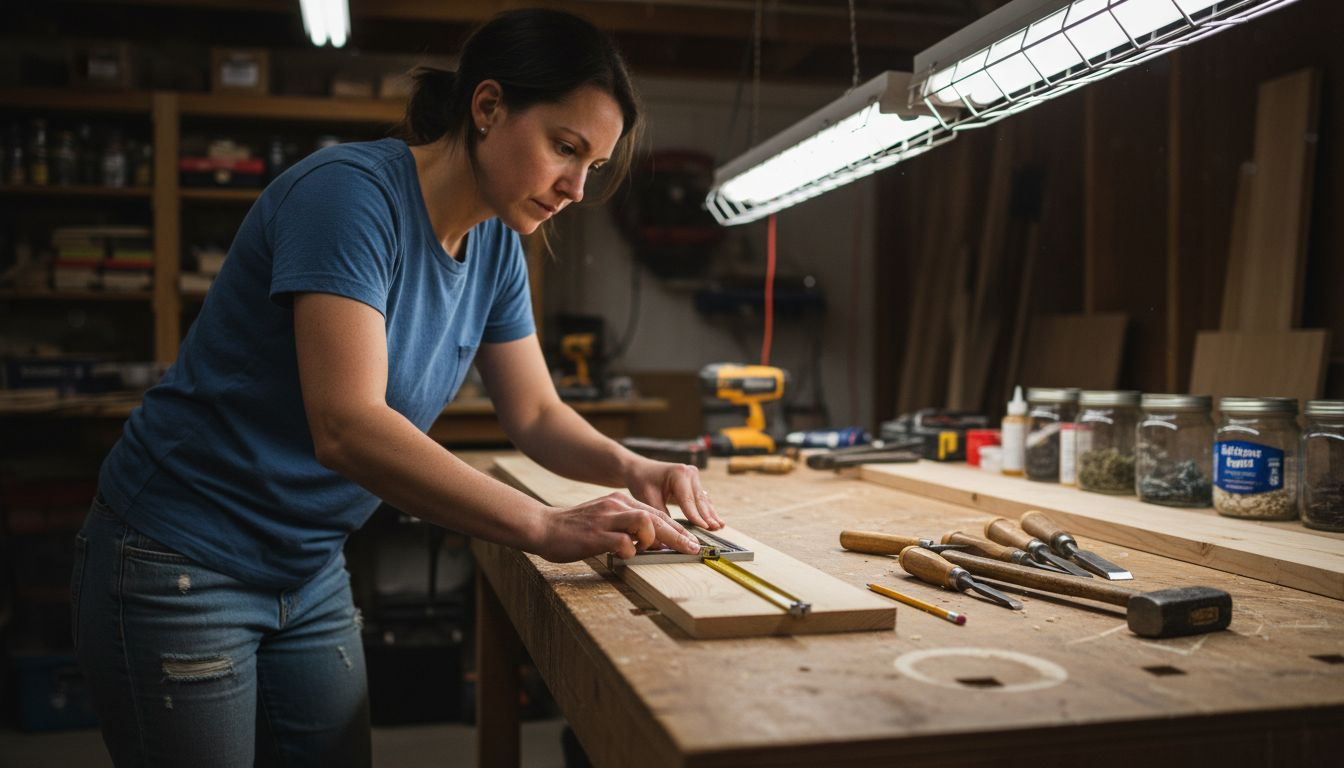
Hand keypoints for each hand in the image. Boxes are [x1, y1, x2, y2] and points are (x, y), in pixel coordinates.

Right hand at [532, 492, 702, 562]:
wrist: (543, 526)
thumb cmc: (574, 529)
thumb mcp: (604, 520)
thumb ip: (626, 526)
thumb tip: (650, 542)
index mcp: (620, 502)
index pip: (656, 514)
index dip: (677, 529)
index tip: (691, 542)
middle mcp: (616, 506)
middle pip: (657, 517)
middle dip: (678, 536)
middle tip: (692, 549)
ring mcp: (606, 519)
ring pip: (645, 523)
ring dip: (653, 540)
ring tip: (648, 550)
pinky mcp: (596, 535)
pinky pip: (624, 542)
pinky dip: (630, 551)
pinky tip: (624, 556)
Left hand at [622, 458, 724, 530]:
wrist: (640, 470)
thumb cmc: (642, 482)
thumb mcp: (648, 499)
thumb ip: (661, 516)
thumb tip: (671, 534)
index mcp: (678, 474)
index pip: (688, 500)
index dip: (696, 515)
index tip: (704, 527)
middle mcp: (689, 473)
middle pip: (699, 499)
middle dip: (708, 516)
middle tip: (716, 529)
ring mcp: (694, 476)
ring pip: (704, 499)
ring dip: (711, 514)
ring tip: (720, 526)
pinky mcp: (694, 482)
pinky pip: (702, 498)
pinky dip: (707, 510)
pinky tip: (715, 519)